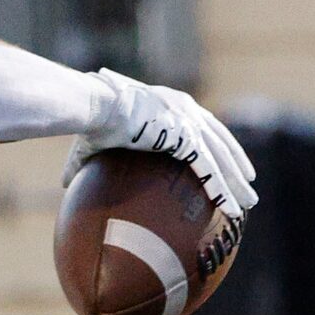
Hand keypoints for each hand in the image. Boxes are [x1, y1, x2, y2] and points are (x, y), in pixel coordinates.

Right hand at [63, 76, 257, 217]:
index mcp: (169, 105)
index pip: (202, 126)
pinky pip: (209, 170)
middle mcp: (186, 110)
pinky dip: (223, 190)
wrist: (97, 106)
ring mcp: (188, 123)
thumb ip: (84, 164)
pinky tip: (233, 208)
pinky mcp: (185, 138)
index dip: (218, 144)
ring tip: (250, 202)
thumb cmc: (91, 120)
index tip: (228, 160)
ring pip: (222, 159)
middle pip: (221, 141)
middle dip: (237, 164)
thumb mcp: (90, 144)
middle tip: (249, 183)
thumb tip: (64, 184)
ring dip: (238, 182)